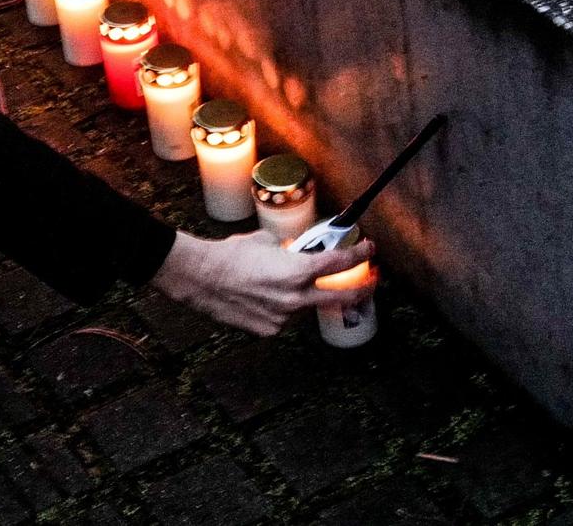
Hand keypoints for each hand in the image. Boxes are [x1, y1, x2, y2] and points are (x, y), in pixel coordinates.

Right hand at [149, 229, 375, 336]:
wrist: (200, 277)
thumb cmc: (230, 255)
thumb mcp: (265, 243)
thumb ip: (288, 251)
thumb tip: (296, 252)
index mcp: (298, 270)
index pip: (340, 263)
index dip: (359, 255)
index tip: (369, 249)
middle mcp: (296, 297)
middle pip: (341, 296)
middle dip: (361, 289)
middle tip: (372, 282)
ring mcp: (283, 317)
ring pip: (306, 306)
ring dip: (305, 295)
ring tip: (281, 283)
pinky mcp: (269, 330)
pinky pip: (284, 318)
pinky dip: (281, 307)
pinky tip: (262, 296)